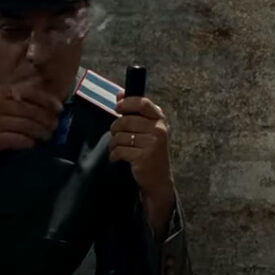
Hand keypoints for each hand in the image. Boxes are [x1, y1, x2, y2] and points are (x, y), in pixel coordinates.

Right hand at [0, 77, 62, 171]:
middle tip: (55, 126)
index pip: (30, 93)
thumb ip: (13, 100)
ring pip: (27, 126)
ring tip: (47, 136)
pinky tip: (32, 144)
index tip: (59, 109)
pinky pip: (18, 140)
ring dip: (41, 132)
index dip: (47, 100)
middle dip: (47, 119)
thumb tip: (41, 106)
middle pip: (31, 111)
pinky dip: (28, 142)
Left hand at [110, 92, 174, 235]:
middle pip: (125, 121)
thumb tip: (119, 94)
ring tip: (118, 148)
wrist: (158, 179)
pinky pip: (119, 150)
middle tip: (116, 136)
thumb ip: (135, 112)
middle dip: (115, 128)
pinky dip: (115, 155)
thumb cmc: (151, 152)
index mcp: (160, 120)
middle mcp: (159, 130)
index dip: (126, 103)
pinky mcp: (143, 157)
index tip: (118, 108)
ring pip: (120, 136)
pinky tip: (118, 158)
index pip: (142, 103)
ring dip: (114, 143)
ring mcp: (152, 144)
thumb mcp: (147, 129)